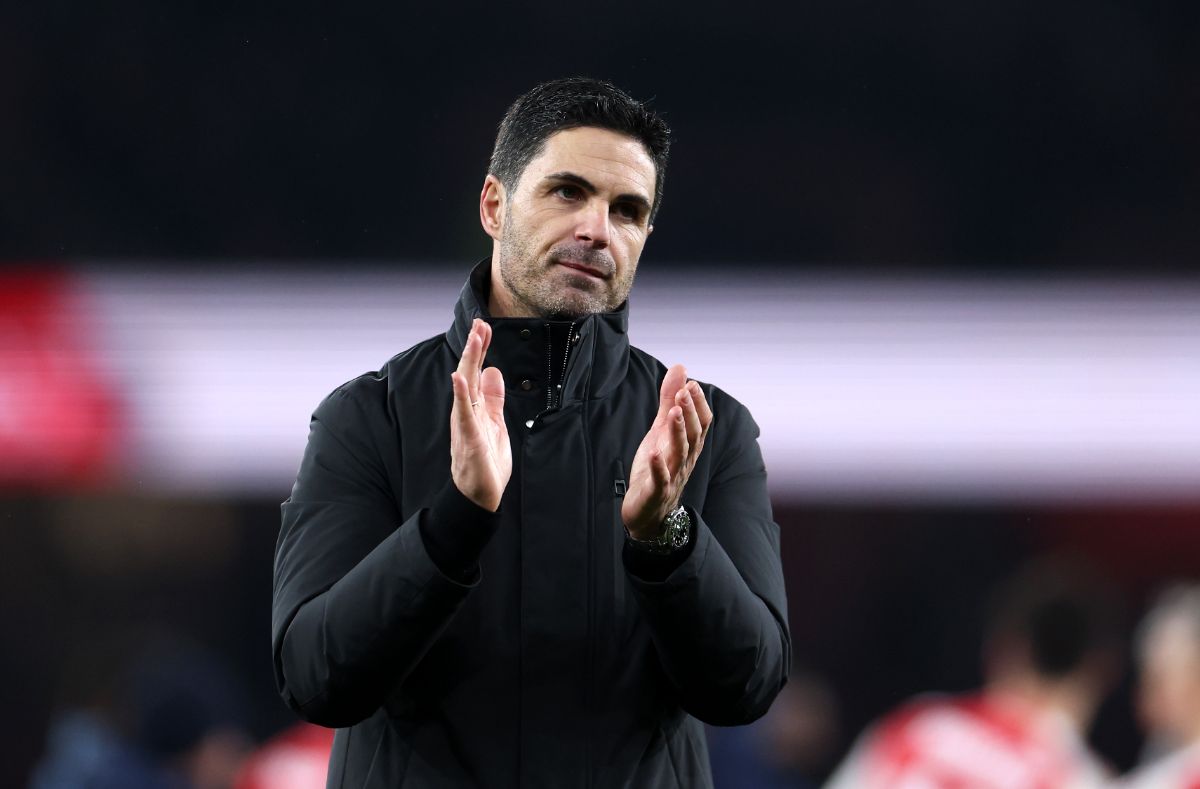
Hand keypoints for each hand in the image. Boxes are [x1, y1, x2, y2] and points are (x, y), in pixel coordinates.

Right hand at [450, 319, 510, 511]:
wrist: (479, 495)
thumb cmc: (486, 462)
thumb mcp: (496, 423)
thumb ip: (494, 399)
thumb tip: (493, 371)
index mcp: (476, 407)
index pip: (477, 372)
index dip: (482, 349)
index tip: (485, 327)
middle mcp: (467, 411)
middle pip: (470, 373)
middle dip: (476, 347)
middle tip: (480, 322)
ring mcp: (466, 423)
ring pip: (465, 387)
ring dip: (469, 361)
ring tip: (474, 339)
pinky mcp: (468, 437)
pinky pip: (464, 413)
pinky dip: (461, 394)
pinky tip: (459, 377)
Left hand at [622, 364, 712, 539]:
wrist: (647, 512)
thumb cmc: (657, 468)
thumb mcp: (660, 430)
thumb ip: (669, 399)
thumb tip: (681, 368)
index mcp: (688, 446)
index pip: (702, 423)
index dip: (698, 404)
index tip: (691, 383)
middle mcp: (685, 460)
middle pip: (694, 434)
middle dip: (689, 412)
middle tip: (684, 391)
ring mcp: (672, 476)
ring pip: (680, 453)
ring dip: (678, 432)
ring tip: (673, 412)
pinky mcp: (656, 492)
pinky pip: (661, 480)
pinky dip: (659, 467)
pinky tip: (655, 454)